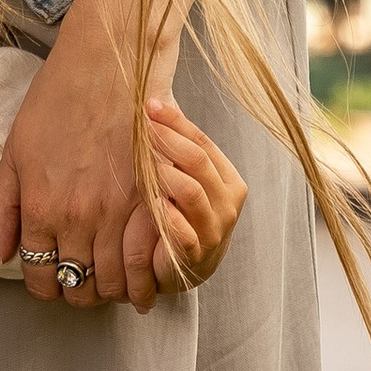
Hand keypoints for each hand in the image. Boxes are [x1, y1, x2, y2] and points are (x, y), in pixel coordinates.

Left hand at [0, 0, 179, 311]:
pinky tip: (142, 268)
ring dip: (114, 286)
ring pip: (117, 283)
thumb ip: (2, 208)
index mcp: (40, 208)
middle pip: (80, 289)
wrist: (108, 61)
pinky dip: (147, 274)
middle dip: (79, 291)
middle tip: (83, 276)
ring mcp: (119, 211)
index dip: (45, 286)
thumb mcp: (14, 152)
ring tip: (112, 273)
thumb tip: (0, 256)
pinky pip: (152, 260)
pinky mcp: (154, 199)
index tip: (52, 277)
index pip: (40, 279)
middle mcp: (78, 218)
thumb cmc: (56, 101)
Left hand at [142, 99, 246, 289]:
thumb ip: (178, 152)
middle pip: (198, 161)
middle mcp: (227, 203)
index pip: (203, 143)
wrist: (188, 267)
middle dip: (167, 140)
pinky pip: (184, 232)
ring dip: (163, 173)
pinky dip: (167, 215)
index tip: (150, 105)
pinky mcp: (197, 256)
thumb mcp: (186, 181)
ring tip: (143, 160)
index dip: (176, 122)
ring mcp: (214, 230)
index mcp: (228, 180)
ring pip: (191, 192)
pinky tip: (152, 202)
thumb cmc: (183, 216)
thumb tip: (153, 103)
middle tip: (142, 126)